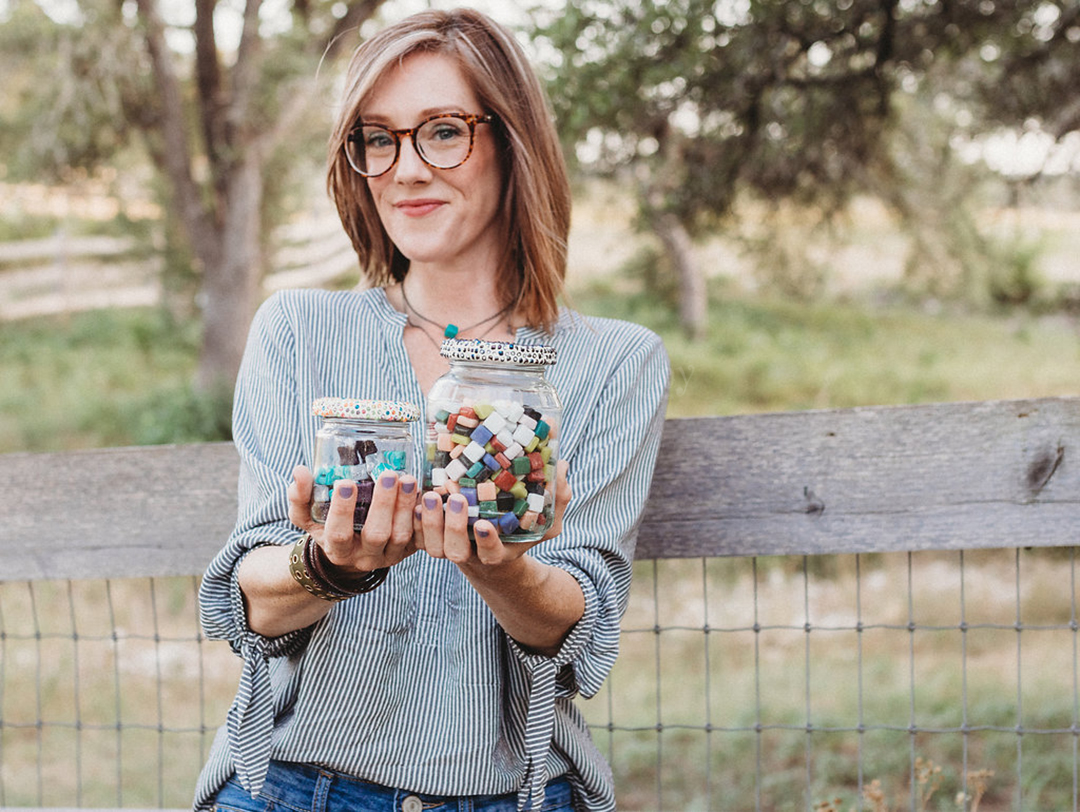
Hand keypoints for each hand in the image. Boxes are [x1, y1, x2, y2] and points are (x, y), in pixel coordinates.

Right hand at [287, 464, 418, 574]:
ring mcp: (389, 555)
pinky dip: (423, 517)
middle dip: (383, 504)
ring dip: (405, 506)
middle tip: (388, 474)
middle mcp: (364, 557)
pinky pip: (420, 538)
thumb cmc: (327, 527)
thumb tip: (299, 471)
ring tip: (407, 478)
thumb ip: (300, 496)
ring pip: (400, 535)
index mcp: (338, 551)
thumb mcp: (307, 516)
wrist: (351, 552)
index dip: (342, 512)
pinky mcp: (409, 550)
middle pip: (376, 535)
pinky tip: (424, 494)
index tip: (345, 484)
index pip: (339, 535)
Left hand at [415, 459, 570, 566]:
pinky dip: (411, 516)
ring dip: (429, 521)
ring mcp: (447, 545)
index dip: (486, 543)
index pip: (491, 554)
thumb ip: (556, 497)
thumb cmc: (519, 528)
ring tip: (431, 493)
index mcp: (497, 552)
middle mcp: (470, 553)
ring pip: (431, 544)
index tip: (483, 526)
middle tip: (456, 498)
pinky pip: (415, 534)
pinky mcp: (431, 535)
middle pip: (454, 551)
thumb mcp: (544, 519)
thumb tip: (562, 464)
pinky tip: (412, 491)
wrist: (488, 542)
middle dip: (452, 527)